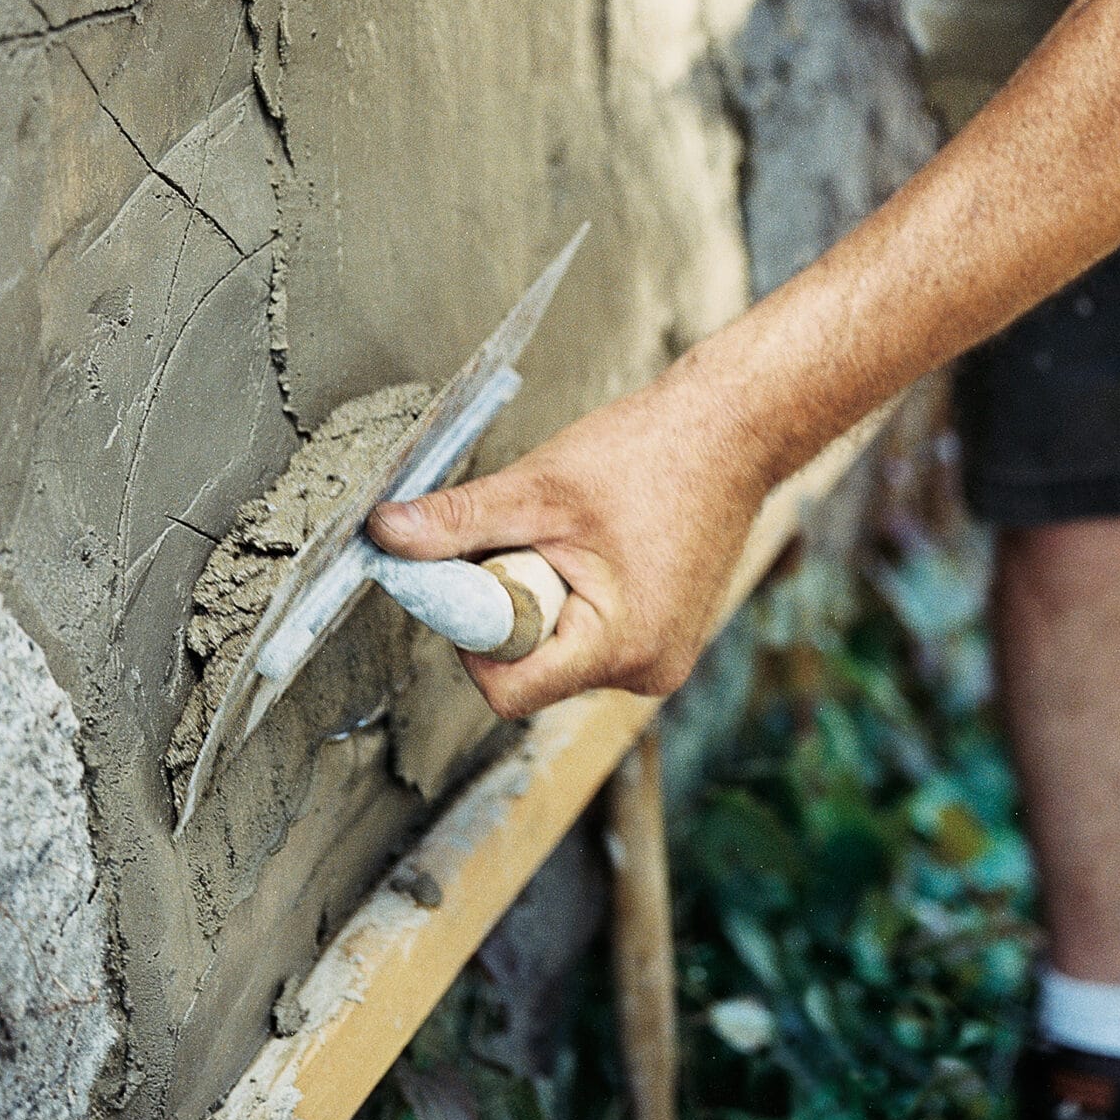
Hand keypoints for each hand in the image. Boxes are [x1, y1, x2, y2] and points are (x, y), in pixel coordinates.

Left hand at [366, 368, 767, 719]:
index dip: (471, 636)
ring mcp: (660, 659)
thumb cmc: (654, 453)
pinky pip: (589, 638)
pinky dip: (573, 597)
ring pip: (558, 654)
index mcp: (621, 647)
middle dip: (510, 608)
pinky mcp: (663, 639)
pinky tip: (597, 545)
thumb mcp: (540, 487)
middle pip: (531, 672)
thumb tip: (386, 537)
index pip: (508, 690)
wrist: (734, 430)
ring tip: (572, 536)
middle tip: (530, 538)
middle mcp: (647, 671)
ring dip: (542, 600)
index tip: (472, 574)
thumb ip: (458, 522)